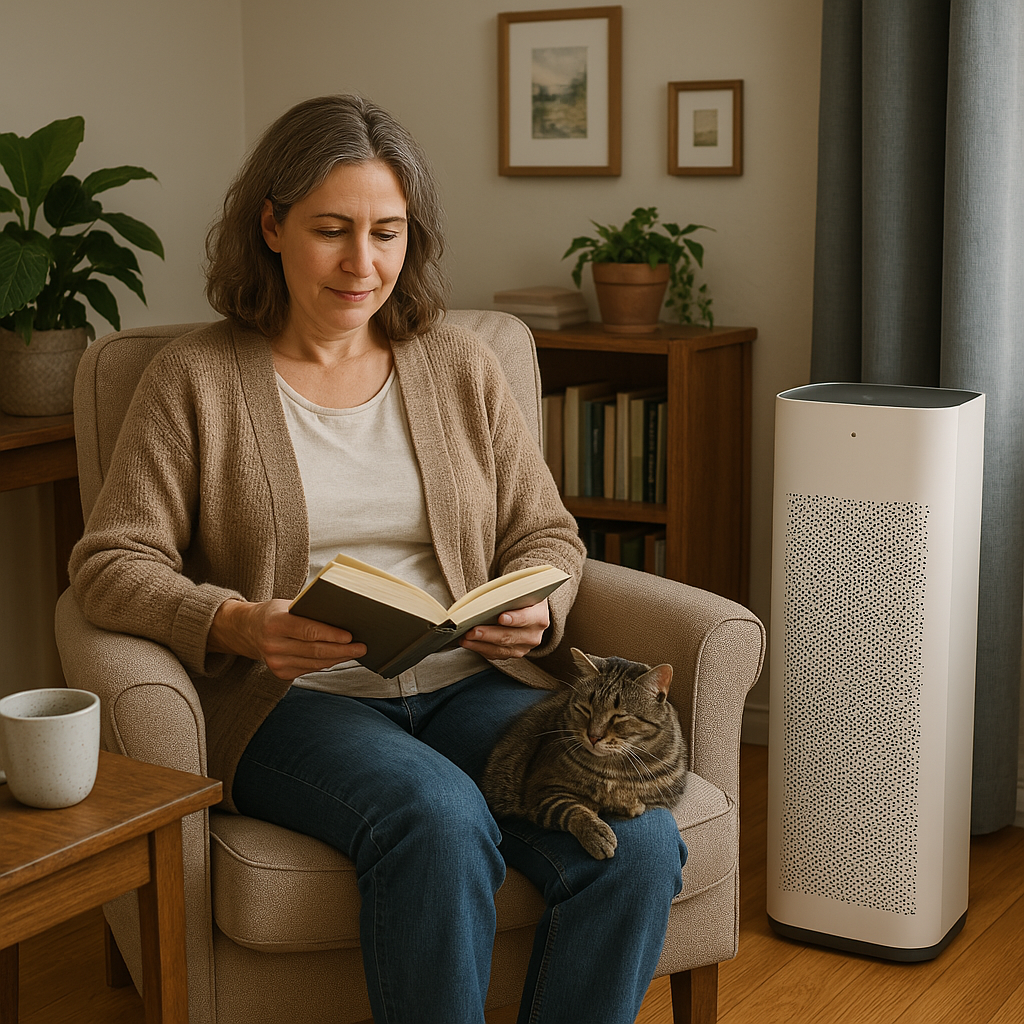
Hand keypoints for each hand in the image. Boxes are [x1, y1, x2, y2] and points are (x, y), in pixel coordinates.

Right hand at [209, 598, 366, 680]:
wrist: (249, 630)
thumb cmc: (275, 613)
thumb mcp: (288, 605)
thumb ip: (309, 612)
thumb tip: (343, 618)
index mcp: (275, 623)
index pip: (308, 631)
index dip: (331, 635)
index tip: (350, 637)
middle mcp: (273, 645)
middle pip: (315, 650)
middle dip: (342, 650)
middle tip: (361, 647)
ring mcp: (275, 662)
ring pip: (315, 663)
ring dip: (337, 658)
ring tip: (355, 652)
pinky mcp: (280, 673)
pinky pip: (310, 669)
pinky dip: (326, 663)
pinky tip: (338, 657)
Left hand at [459, 599, 549, 660]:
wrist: (529, 611)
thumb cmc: (521, 598)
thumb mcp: (520, 591)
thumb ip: (509, 595)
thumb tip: (487, 599)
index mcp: (539, 616)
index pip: (527, 618)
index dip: (515, 618)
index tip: (501, 617)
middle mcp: (533, 635)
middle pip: (509, 636)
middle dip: (488, 634)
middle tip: (472, 630)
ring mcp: (524, 647)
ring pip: (500, 649)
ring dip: (480, 644)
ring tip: (465, 637)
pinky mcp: (513, 654)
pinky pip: (495, 655)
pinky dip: (480, 649)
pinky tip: (468, 643)